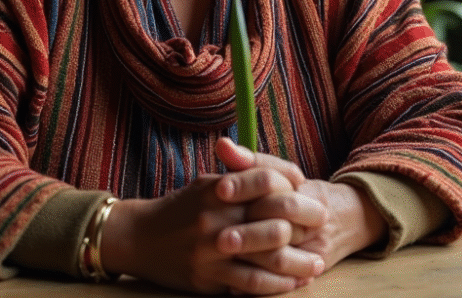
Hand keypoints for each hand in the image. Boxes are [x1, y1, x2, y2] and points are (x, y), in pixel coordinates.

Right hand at [100, 147, 324, 294]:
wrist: (138, 238)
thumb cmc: (180, 209)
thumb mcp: (207, 184)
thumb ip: (243, 177)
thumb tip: (288, 176)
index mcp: (218, 189)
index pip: (267, 179)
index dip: (294, 187)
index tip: (311, 195)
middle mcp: (217, 217)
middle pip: (274, 220)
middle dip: (305, 225)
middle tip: (323, 228)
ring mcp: (212, 249)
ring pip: (268, 257)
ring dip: (298, 263)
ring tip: (315, 264)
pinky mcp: (207, 277)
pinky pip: (250, 283)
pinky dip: (276, 285)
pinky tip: (292, 284)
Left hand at [217, 139, 386, 274]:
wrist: (347, 220)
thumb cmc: (302, 194)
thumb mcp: (281, 174)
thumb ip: (251, 161)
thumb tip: (221, 145)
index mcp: (299, 187)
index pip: (272, 180)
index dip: (245, 183)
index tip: (220, 188)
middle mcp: (310, 216)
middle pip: (280, 219)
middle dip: (249, 232)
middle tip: (220, 238)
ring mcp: (312, 245)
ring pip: (282, 255)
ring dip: (253, 258)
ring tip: (224, 260)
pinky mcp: (311, 268)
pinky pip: (283, 280)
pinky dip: (257, 284)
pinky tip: (232, 283)